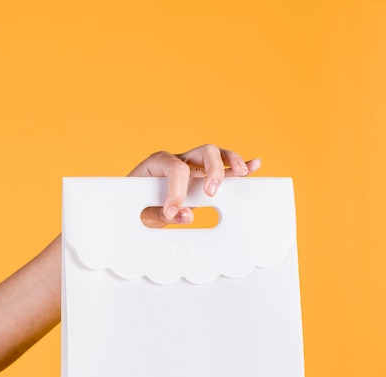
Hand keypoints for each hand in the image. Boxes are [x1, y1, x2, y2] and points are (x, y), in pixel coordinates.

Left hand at [128, 145, 260, 227]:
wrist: (132, 204)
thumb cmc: (135, 206)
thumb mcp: (142, 214)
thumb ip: (161, 214)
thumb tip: (186, 214)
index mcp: (158, 162)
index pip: (175, 168)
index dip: (176, 190)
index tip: (173, 211)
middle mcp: (178, 159)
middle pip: (202, 152)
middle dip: (211, 170)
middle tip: (210, 193)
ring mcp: (192, 165)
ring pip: (216, 154)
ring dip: (230, 162)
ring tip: (241, 173)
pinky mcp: (202, 176)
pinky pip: (223, 167)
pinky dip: (239, 166)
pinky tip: (254, 165)